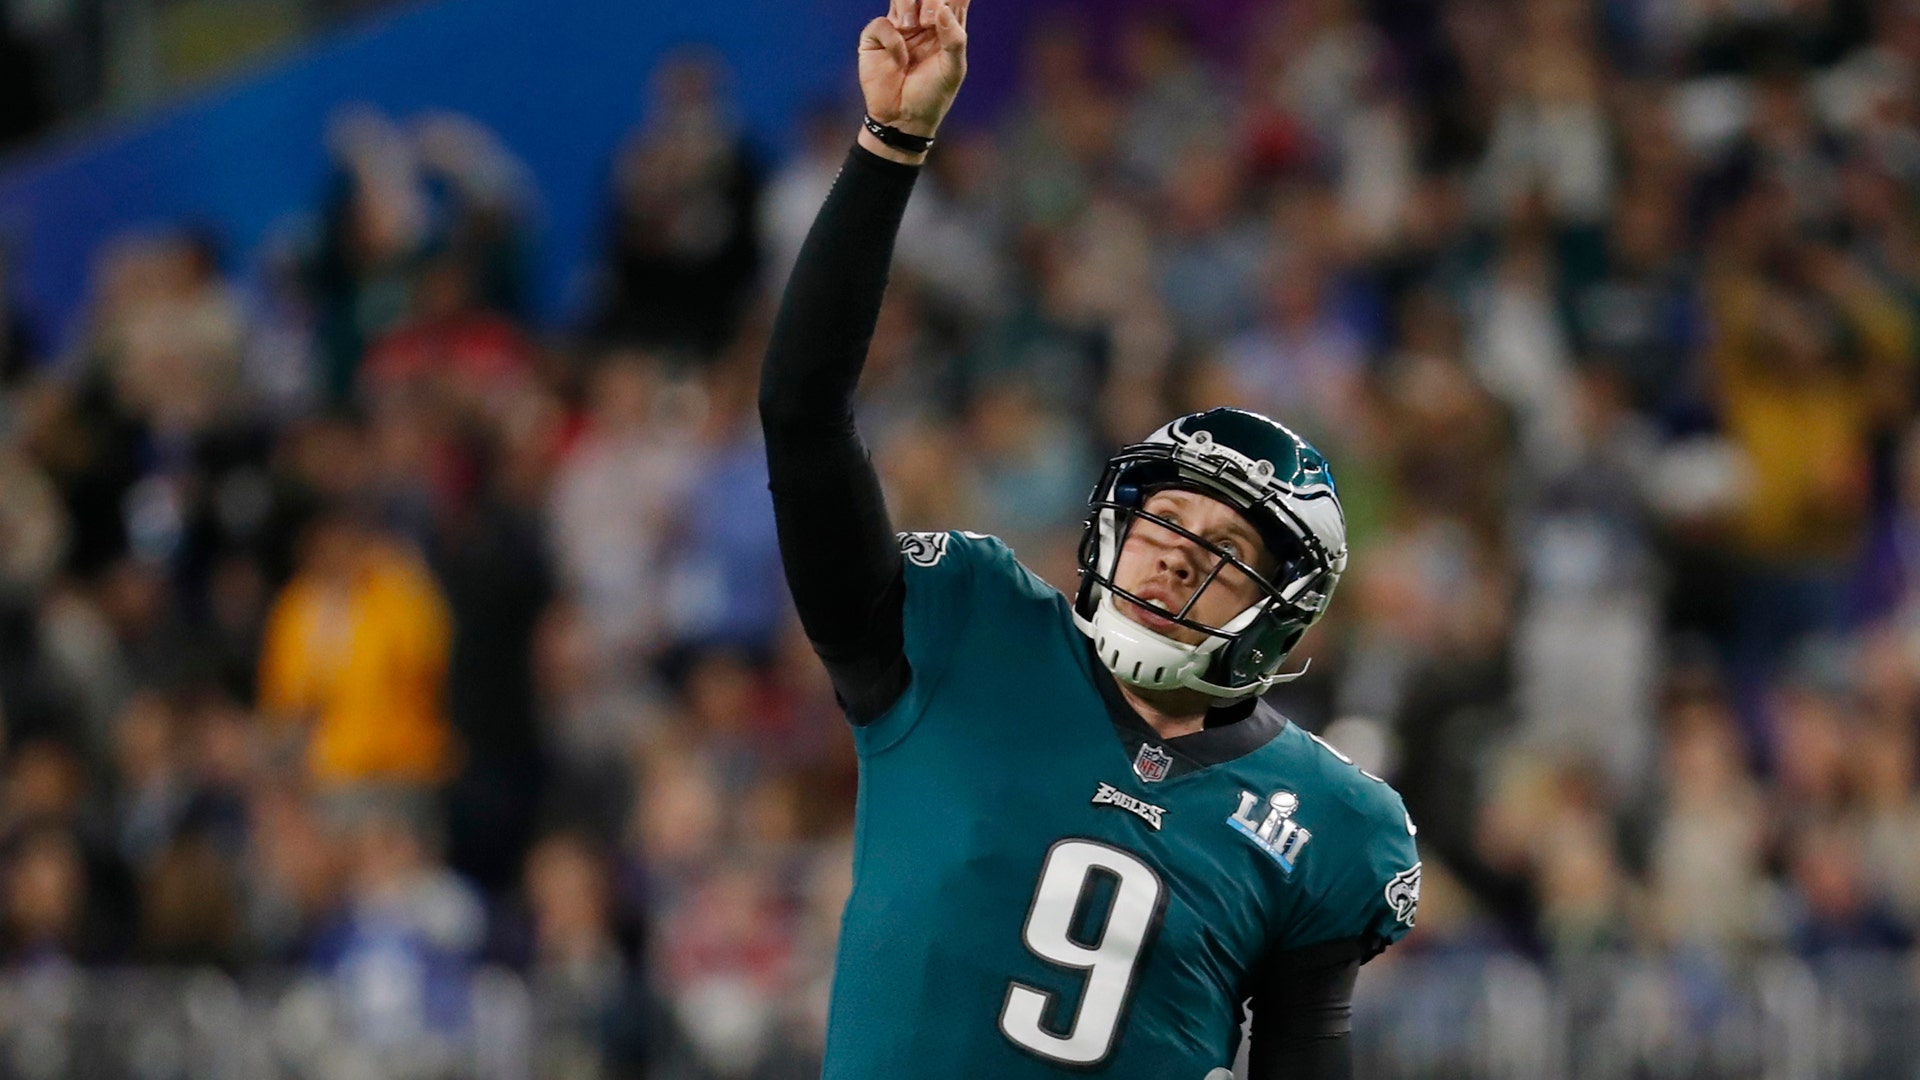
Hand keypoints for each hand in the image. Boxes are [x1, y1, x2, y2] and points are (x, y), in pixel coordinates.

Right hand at [858, 0, 969, 157]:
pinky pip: (882, 24)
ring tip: (914, 25)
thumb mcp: (953, 70)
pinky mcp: (876, 38)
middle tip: (928, 20)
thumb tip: (943, 9)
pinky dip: (892, 40)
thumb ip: (954, 39)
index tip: (947, 6)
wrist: (904, 120)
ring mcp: (898, 28)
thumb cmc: (932, 96)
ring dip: (908, 4)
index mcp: (946, 27)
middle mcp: (922, 22)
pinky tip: (900, 60)